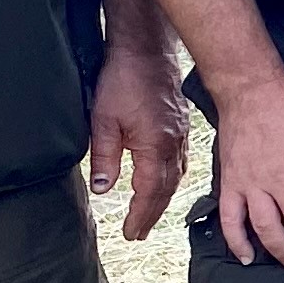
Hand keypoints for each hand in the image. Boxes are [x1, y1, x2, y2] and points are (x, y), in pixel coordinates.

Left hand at [87, 42, 189, 242]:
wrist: (147, 50)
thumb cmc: (123, 80)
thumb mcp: (103, 120)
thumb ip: (104, 157)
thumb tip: (103, 189)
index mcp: (155, 146)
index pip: (149, 191)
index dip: (140, 215)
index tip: (131, 232)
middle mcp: (173, 144)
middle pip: (167, 188)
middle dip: (152, 213)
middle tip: (140, 232)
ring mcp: (181, 134)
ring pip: (177, 175)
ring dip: (164, 198)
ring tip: (151, 213)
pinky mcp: (181, 124)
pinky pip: (181, 160)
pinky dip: (172, 177)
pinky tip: (166, 180)